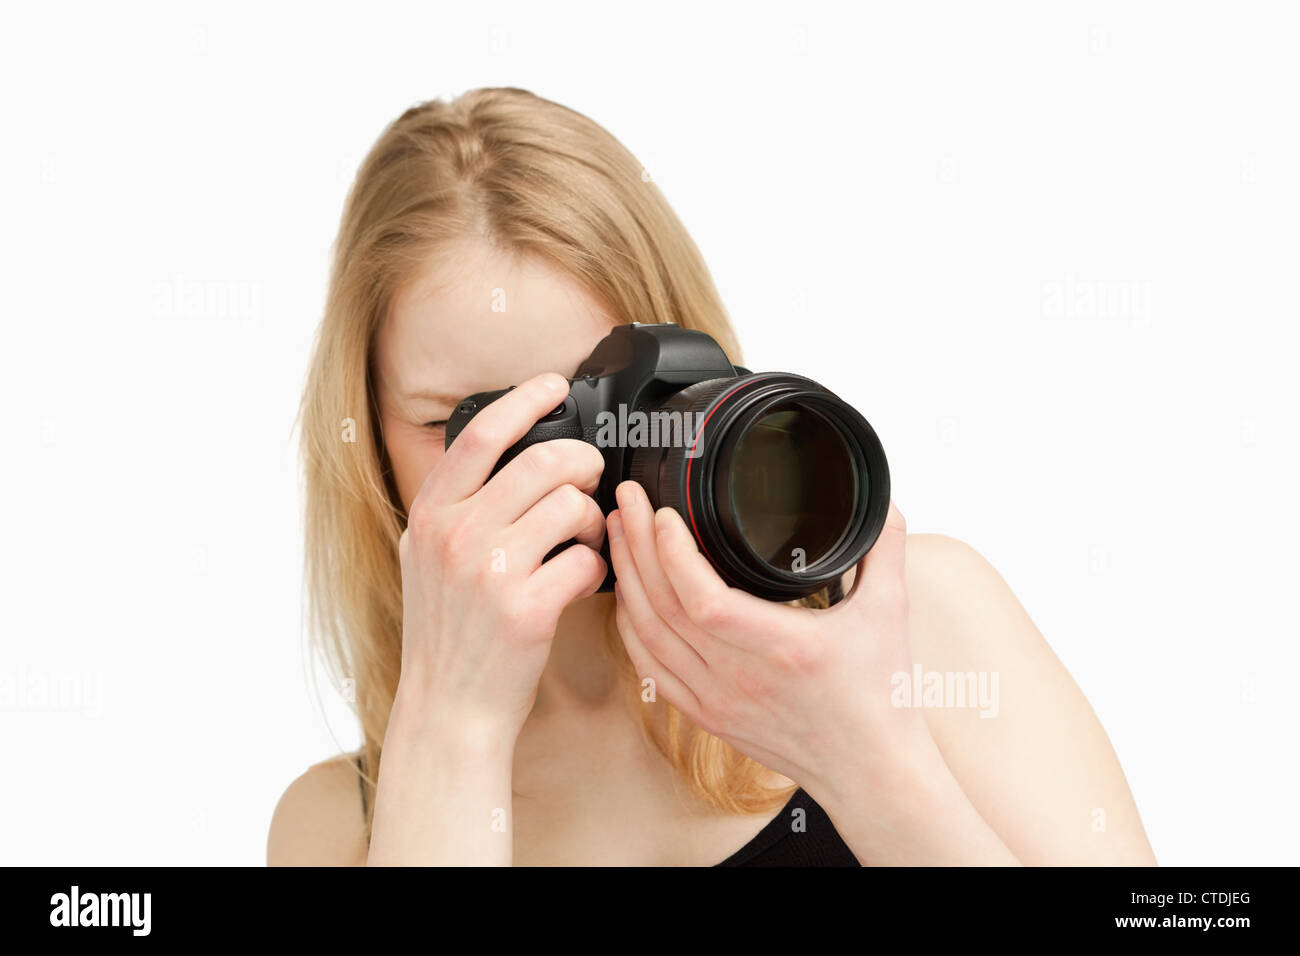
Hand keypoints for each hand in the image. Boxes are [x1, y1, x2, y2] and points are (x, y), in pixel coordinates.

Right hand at [391, 372, 607, 739]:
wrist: (448, 708)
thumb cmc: (447, 632)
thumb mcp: (427, 558)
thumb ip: (454, 507)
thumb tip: (502, 456)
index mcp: (430, 515)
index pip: (479, 436)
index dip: (523, 400)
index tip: (553, 386)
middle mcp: (454, 535)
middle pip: (543, 461)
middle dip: (583, 464)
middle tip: (589, 481)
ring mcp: (489, 571)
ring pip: (573, 505)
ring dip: (594, 520)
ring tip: (585, 540)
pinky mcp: (526, 608)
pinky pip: (588, 559)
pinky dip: (596, 567)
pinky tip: (580, 582)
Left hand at [606, 479, 925, 802]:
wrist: (869, 771)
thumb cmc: (880, 697)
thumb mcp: (890, 612)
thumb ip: (882, 548)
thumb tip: (881, 500)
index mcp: (784, 648)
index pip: (704, 600)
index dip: (673, 553)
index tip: (663, 513)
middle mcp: (741, 678)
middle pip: (663, 606)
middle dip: (637, 545)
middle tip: (627, 500)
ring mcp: (717, 700)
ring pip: (648, 635)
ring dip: (627, 579)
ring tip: (619, 532)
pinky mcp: (706, 716)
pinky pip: (651, 668)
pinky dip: (630, 627)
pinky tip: (626, 594)